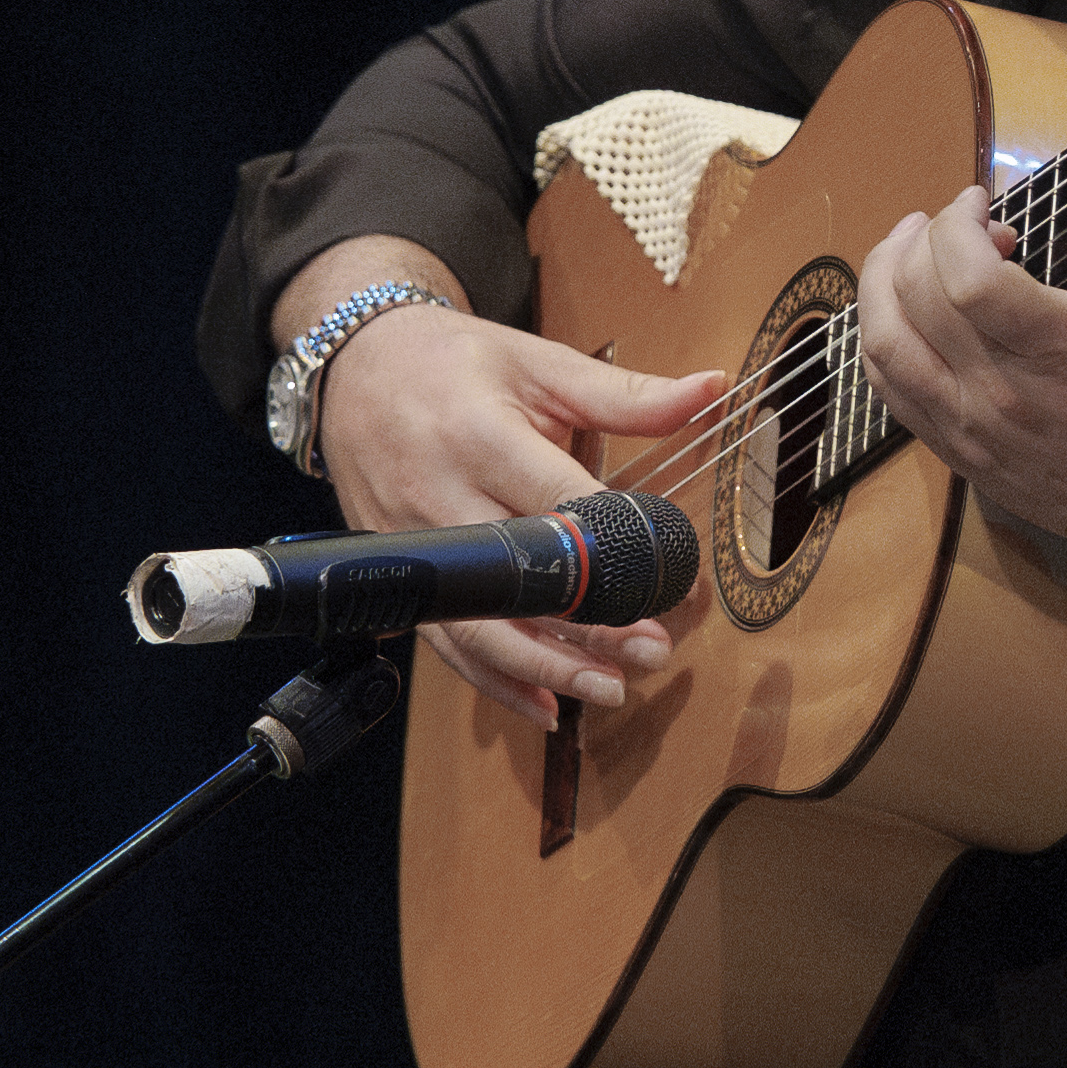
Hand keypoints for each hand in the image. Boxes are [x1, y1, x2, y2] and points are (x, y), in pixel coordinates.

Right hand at [317, 300, 722, 728]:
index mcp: (480, 435)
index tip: (667, 572)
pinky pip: (445, 642)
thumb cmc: (453, 363)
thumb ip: (625, 394)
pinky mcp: (404, 573)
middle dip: (586, 624)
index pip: (555, 500)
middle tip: (651, 649)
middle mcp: (440, 496)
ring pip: (479, 625)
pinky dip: (494, 679)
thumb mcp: (538, 363)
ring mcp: (414, 544)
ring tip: (609, 689)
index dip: (613, 544)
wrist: (356, 368)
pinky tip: (544, 704)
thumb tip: (710, 390)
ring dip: (545, 668)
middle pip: (519, 578)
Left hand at [855, 186, 1066, 580]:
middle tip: (954, 222)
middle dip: (920, 241)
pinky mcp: (962, 457)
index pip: (965, 277)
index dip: (956, 223)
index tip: (979, 199)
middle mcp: (1004, 392)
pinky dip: (881, 340)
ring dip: (881, 286)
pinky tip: (901, 313)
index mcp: (1062, 349)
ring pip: (884, 347)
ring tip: (905, 252)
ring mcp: (974, 431)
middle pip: (914, 299)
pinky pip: (890, 393)